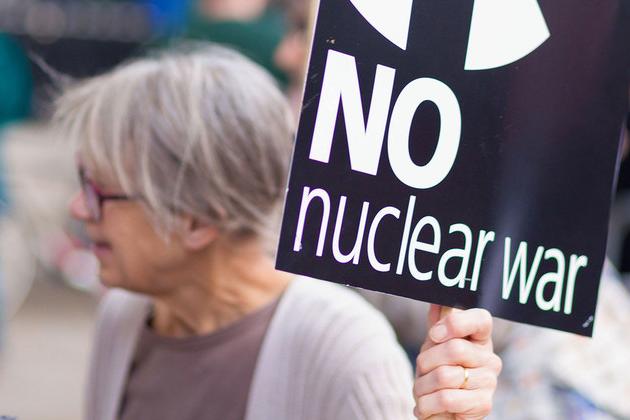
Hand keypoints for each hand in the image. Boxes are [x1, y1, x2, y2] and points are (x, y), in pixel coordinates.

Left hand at [413, 305, 501, 419]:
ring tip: (423, 391)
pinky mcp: (483, 405)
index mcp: (480, 338)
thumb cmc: (439, 372)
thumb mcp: (434, 345)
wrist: (441, 411)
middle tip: (422, 371)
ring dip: (422, 386)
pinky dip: (427, 404)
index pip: (481, 319)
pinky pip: (447, 399)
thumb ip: (437, 322)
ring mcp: (490, 382)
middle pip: (454, 348)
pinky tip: (427, 406)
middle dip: (426, 362)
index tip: (434, 334)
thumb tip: (436, 298)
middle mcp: (490, 358)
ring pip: (445, 375)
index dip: (455, 323)